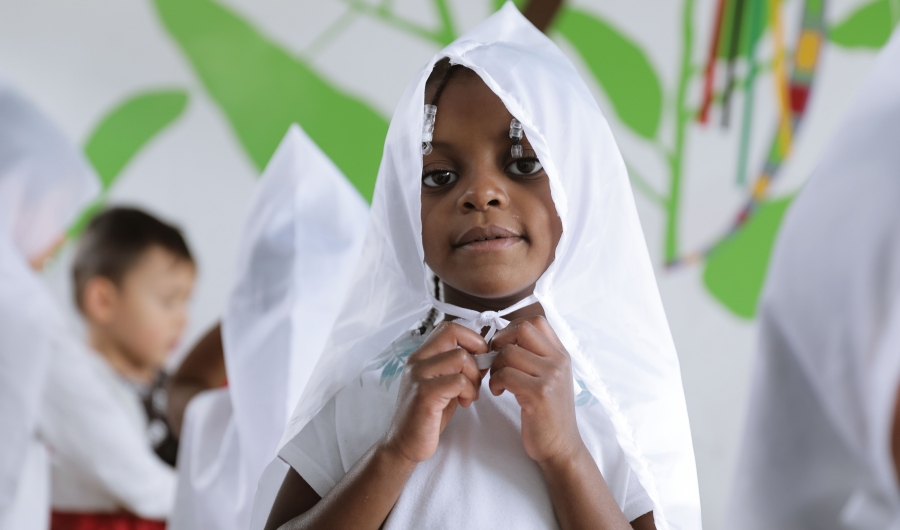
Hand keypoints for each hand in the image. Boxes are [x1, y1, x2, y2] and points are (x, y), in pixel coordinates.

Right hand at [381, 322, 487, 463]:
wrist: (404, 444)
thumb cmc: (427, 416)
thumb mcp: (442, 385)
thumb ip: (456, 368)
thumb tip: (484, 355)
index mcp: (421, 356)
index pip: (448, 327)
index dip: (471, 338)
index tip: (479, 358)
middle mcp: (417, 361)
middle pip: (454, 332)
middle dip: (476, 350)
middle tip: (479, 373)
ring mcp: (419, 376)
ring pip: (461, 357)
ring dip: (474, 377)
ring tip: (470, 394)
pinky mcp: (425, 394)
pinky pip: (459, 381)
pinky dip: (469, 391)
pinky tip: (464, 403)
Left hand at [489, 316, 583, 465]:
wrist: (561, 447)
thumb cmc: (548, 414)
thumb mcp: (550, 379)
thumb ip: (536, 357)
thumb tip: (505, 338)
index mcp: (561, 354)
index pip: (536, 321)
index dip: (512, 328)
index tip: (504, 346)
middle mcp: (559, 361)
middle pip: (522, 329)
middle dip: (500, 341)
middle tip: (495, 360)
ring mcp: (551, 376)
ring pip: (509, 352)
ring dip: (495, 366)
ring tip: (497, 381)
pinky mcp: (539, 394)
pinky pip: (506, 374)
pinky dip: (496, 382)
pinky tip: (499, 392)